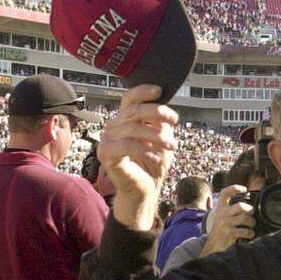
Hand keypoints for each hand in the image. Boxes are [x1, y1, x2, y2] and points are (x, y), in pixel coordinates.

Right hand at [98, 84, 178, 230]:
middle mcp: (114, 126)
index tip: (160, 90)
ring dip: (156, 136)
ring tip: (171, 146)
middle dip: (157, 112)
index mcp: (125, 119)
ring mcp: (107, 139)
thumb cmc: (152, 163)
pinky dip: (146, 151)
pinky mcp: (105, 154)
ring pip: (133, 128)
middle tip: (174, 120)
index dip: (143, 91)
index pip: (130, 98)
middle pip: (134, 110)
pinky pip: (127, 146)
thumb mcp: (161, 139)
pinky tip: (157, 158)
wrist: (144, 189)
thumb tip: (166, 109)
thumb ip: (160, 123)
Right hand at [201, 185, 255, 256]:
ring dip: (252, 222)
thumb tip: (210, 198)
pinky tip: (249, 235)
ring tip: (251, 226)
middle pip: (241, 206)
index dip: (235, 188)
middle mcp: (222, 214)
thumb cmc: (219, 231)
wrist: (212, 246)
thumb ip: (218, 208)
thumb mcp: (217, 217)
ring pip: (245, 218)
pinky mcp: (229, 233)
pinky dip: (250, 233)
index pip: (225, 193)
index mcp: (220, 209)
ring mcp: (226, 224)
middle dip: (250, 210)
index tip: (244, 189)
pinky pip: (245, 231)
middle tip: (250, 215)